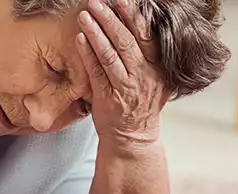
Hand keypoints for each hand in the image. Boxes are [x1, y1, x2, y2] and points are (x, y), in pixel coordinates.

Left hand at [76, 0, 168, 148]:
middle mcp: (144, 74)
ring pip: (111, 54)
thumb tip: (143, 25)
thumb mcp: (155, 78)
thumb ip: (150, 55)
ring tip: (85, 14)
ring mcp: (126, 86)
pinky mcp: (107, 97)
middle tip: (97, 2)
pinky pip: (96, 71)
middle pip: (127, 40)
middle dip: (111, 18)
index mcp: (158, 66)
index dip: (133, 15)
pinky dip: (87, 53)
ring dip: (96, 32)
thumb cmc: (140, 104)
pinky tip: (79, 38)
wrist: (132, 137)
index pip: (147, 35)